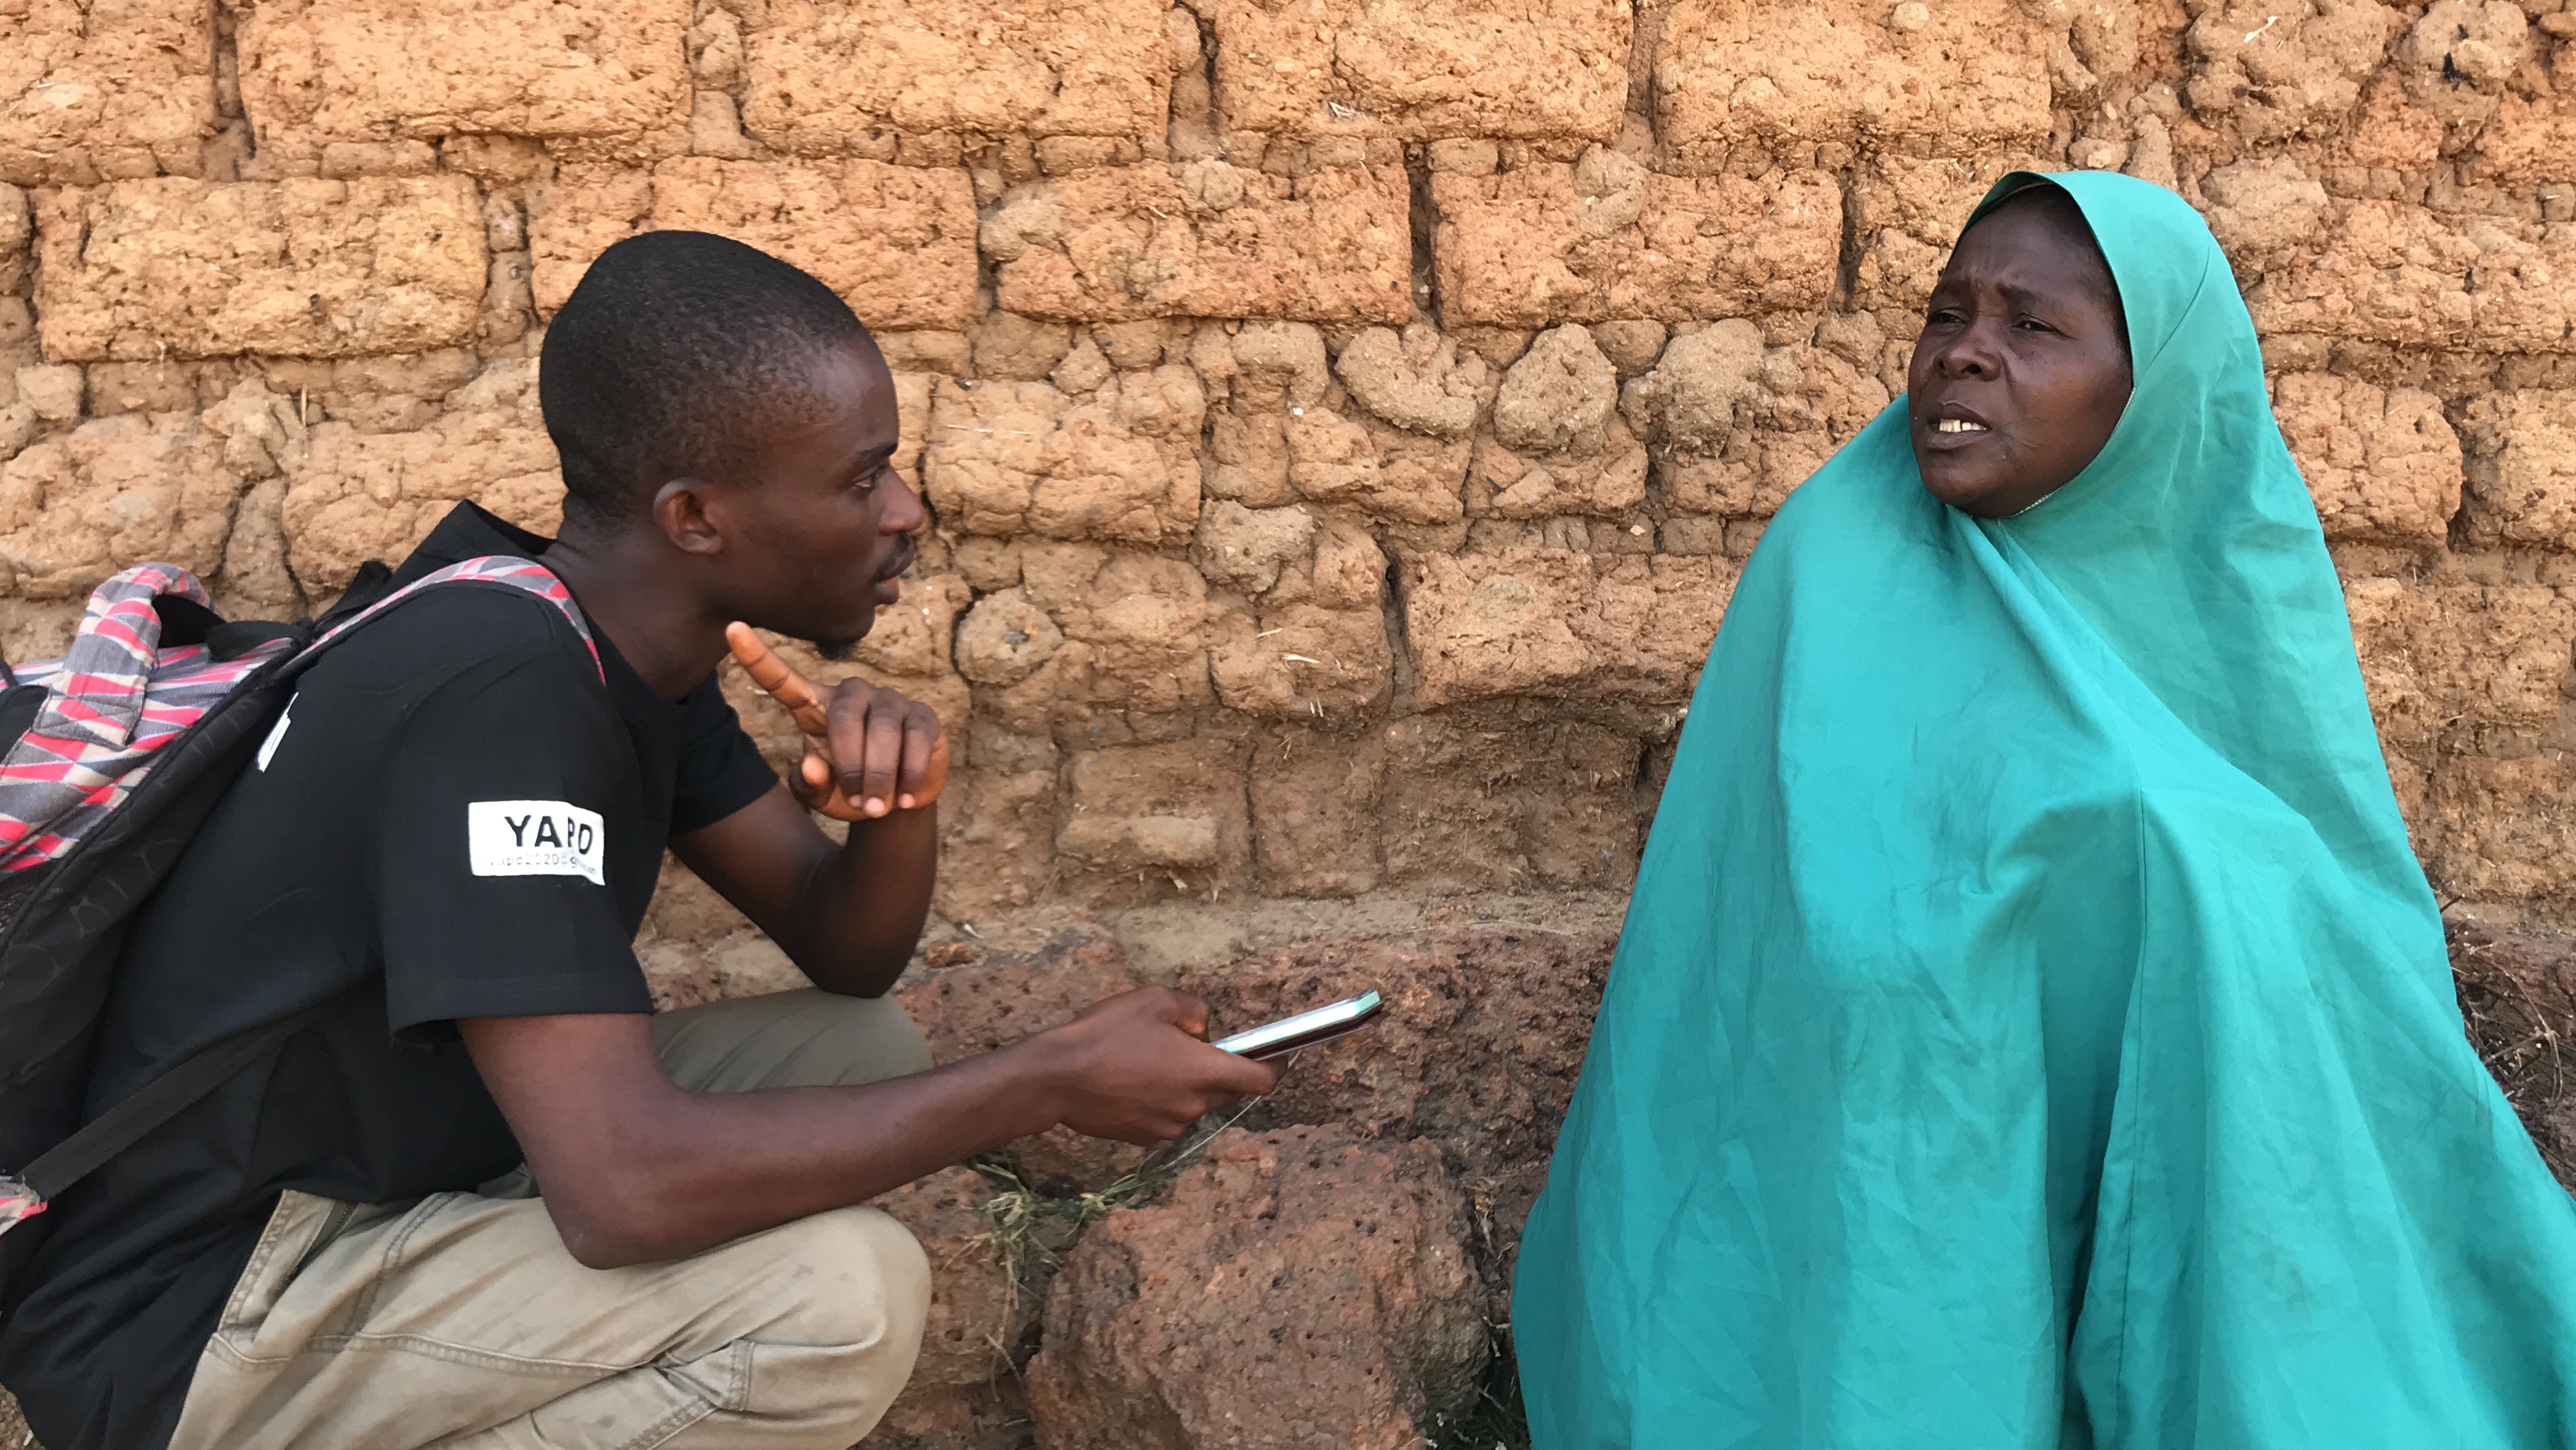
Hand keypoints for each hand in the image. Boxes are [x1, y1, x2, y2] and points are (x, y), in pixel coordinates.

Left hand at [727, 622, 949, 819]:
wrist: (896, 802)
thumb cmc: (848, 792)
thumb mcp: (820, 796)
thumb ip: (808, 785)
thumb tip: (815, 765)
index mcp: (815, 707)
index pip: (783, 679)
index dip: (758, 657)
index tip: (732, 628)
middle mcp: (852, 694)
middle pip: (844, 719)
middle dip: (852, 768)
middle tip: (859, 804)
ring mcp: (890, 700)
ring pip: (885, 731)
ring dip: (881, 777)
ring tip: (879, 807)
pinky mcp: (923, 715)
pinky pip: (917, 740)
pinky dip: (911, 775)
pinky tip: (907, 797)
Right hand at [1031, 987, 1279, 1144]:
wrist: (1056, 1078)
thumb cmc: (1106, 1034)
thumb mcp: (1155, 1000)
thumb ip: (1194, 1011)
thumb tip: (1203, 1029)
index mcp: (1203, 1072)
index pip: (1261, 1081)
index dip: (1276, 1068)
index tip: (1279, 1056)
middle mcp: (1193, 1105)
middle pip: (1225, 1091)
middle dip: (1216, 1070)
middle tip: (1186, 1046)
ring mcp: (1168, 1126)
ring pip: (1192, 1103)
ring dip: (1183, 1085)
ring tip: (1145, 1061)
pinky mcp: (1144, 1138)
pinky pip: (1165, 1116)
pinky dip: (1159, 1101)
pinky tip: (1128, 1082)